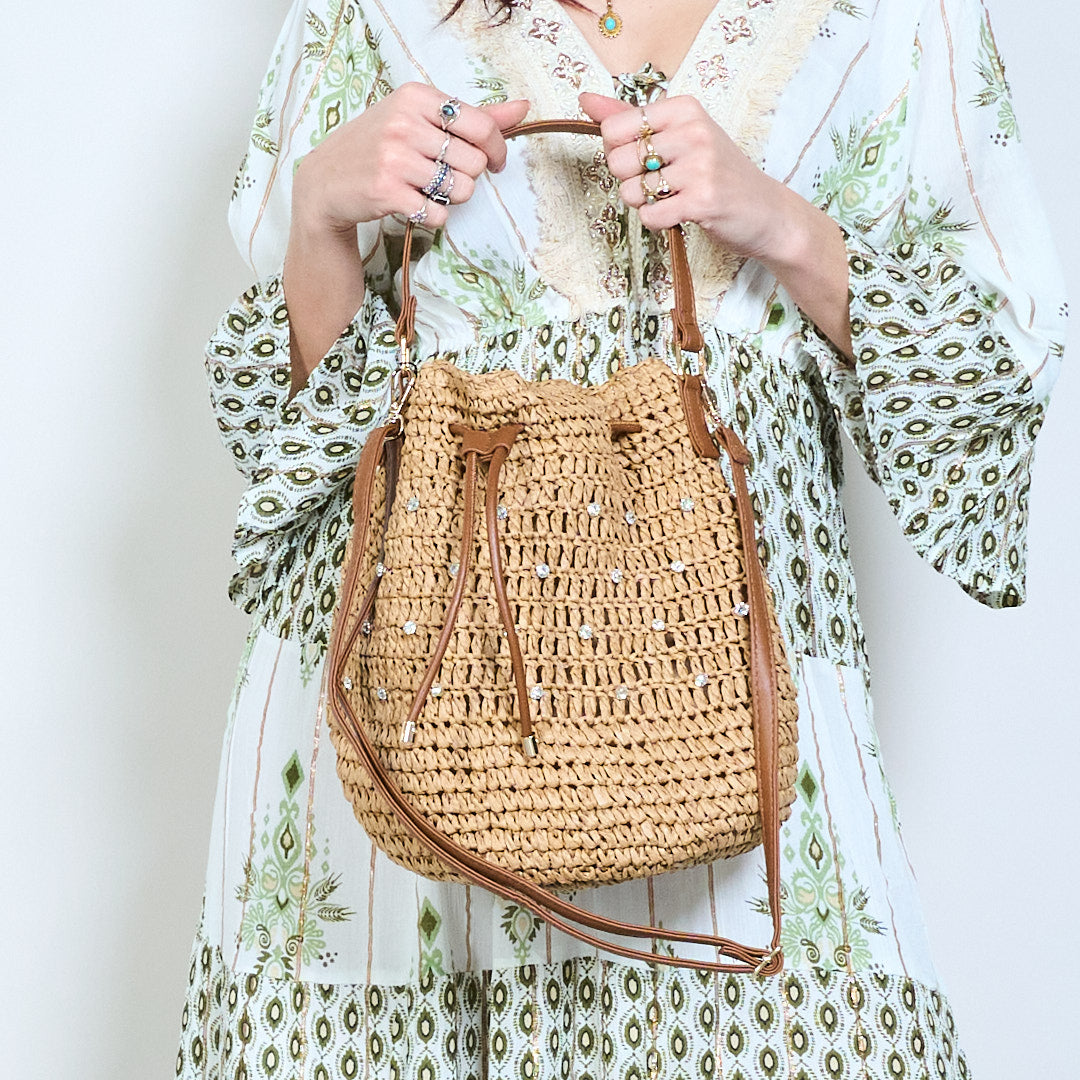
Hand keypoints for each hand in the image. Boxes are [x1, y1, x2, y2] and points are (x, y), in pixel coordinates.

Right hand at [291, 83, 530, 237]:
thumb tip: (524, 108)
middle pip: (474, 163)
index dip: (497, 150)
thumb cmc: (377, 147)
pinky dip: (434, 217)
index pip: (481, 126)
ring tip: (427, 190)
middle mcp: (404, 124)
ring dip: (452, 199)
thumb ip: (473, 117)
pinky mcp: (387, 192)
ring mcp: (394, 158)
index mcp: (416, 97)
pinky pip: (438, 214)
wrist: (325, 182)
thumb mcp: (419, 119)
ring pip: (461, 190)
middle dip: (467, 177)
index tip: (494, 162)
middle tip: (443, 177)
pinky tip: (415, 206)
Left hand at [578, 90, 852, 356]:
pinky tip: (681, 214)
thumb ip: (630, 120)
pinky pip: (650, 216)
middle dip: (631, 181)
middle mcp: (692, 131)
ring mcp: (699, 166)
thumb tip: (585, 102)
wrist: (766, 211)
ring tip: (675, 198)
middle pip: (617, 161)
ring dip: (646, 204)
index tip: (647, 159)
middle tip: (663, 183)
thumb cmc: (717, 173)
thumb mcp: (680, 136)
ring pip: (631, 192)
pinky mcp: (702, 201)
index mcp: (684, 108)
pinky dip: (659, 222)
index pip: (614, 128)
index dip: (620, 152)